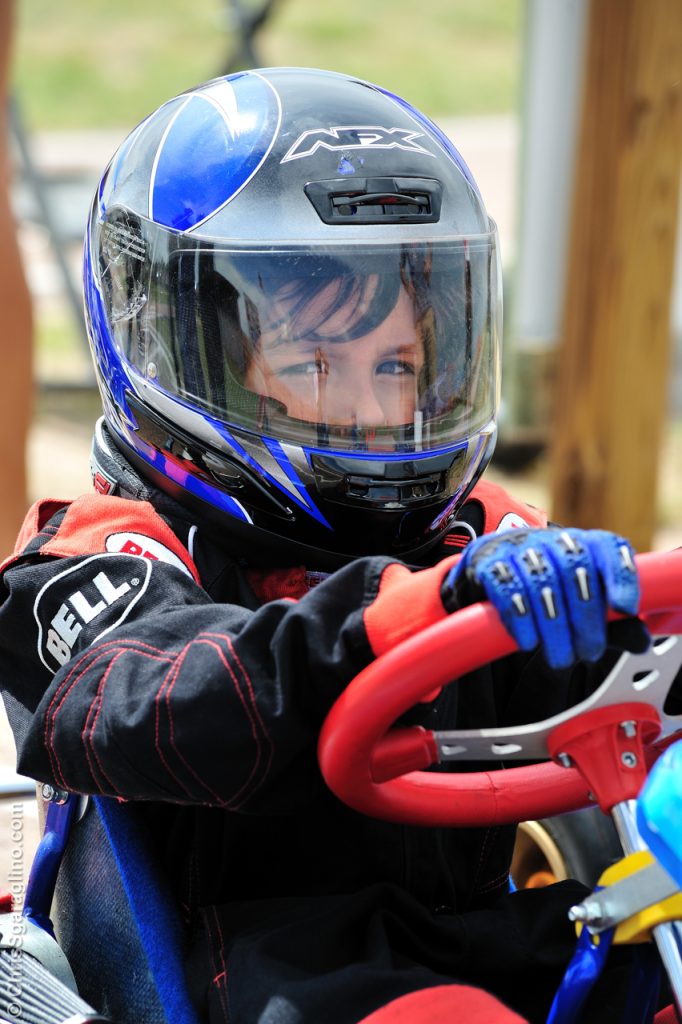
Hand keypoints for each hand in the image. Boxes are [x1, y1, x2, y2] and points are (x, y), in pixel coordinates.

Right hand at [441, 527, 647, 669]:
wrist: (492, 568)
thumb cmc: (547, 587)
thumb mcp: (582, 601)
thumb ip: (612, 620)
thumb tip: (641, 641)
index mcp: (583, 542)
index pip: (609, 548)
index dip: (620, 576)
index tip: (626, 608)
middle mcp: (552, 538)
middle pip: (575, 569)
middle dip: (585, 617)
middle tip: (589, 652)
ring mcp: (518, 547)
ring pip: (540, 581)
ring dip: (553, 626)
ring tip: (561, 658)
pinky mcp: (488, 563)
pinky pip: (505, 588)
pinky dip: (520, 619)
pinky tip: (527, 643)